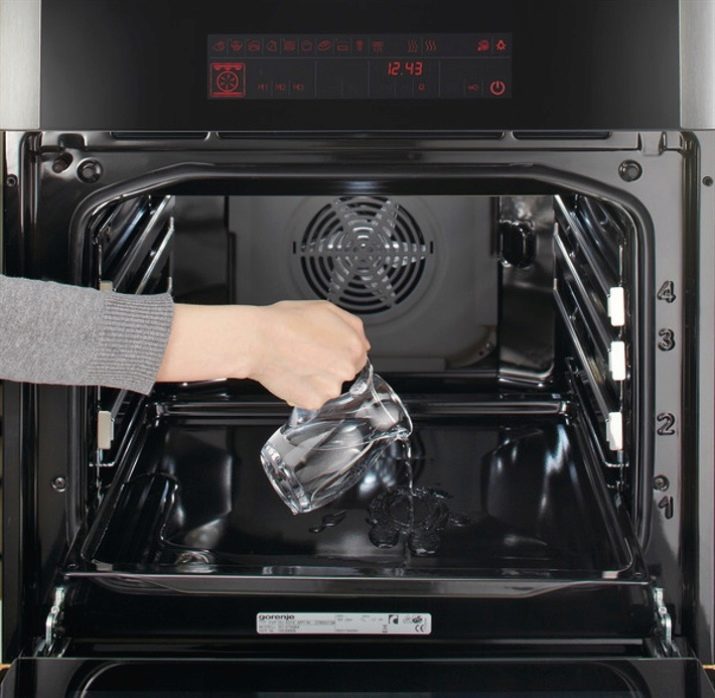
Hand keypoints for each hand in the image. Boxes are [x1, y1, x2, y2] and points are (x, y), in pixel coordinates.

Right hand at [156, 300, 369, 409]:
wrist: (258, 340)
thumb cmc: (284, 322)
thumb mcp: (325, 308)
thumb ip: (351, 325)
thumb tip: (362, 340)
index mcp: (353, 345)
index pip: (358, 354)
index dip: (339, 350)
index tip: (325, 348)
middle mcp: (346, 369)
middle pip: (344, 372)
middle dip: (329, 365)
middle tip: (307, 354)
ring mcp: (331, 388)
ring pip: (328, 387)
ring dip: (317, 380)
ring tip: (297, 363)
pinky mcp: (314, 402)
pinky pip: (313, 399)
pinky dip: (304, 392)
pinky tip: (293, 375)